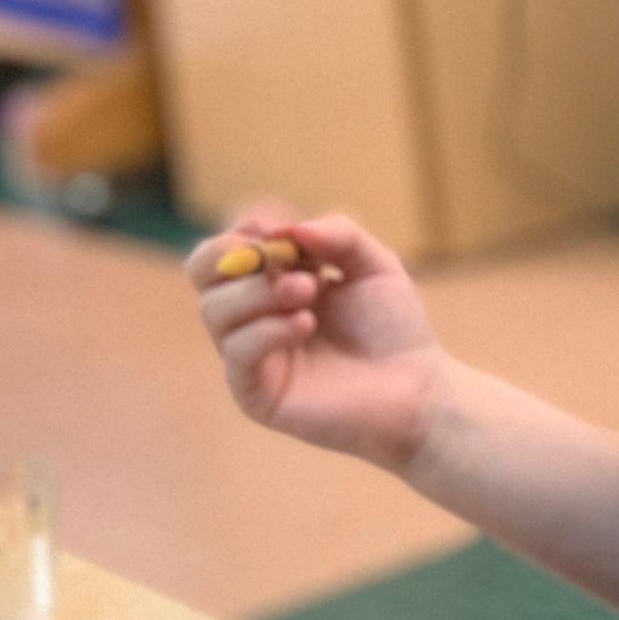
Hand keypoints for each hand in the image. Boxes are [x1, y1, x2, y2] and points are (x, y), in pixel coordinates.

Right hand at [188, 209, 449, 470]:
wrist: (416, 391)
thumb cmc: (393, 328)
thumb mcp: (372, 262)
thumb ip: (336, 233)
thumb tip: (285, 230)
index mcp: (272, 281)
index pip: (227, 245)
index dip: (242, 228)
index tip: (274, 225)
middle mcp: (252, 316)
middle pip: (202, 271)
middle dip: (234, 254)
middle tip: (278, 255)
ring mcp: (251, 356)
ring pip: (214, 310)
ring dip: (258, 290)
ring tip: (309, 289)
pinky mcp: (256, 394)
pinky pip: (236, 353)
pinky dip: (266, 330)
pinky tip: (306, 324)